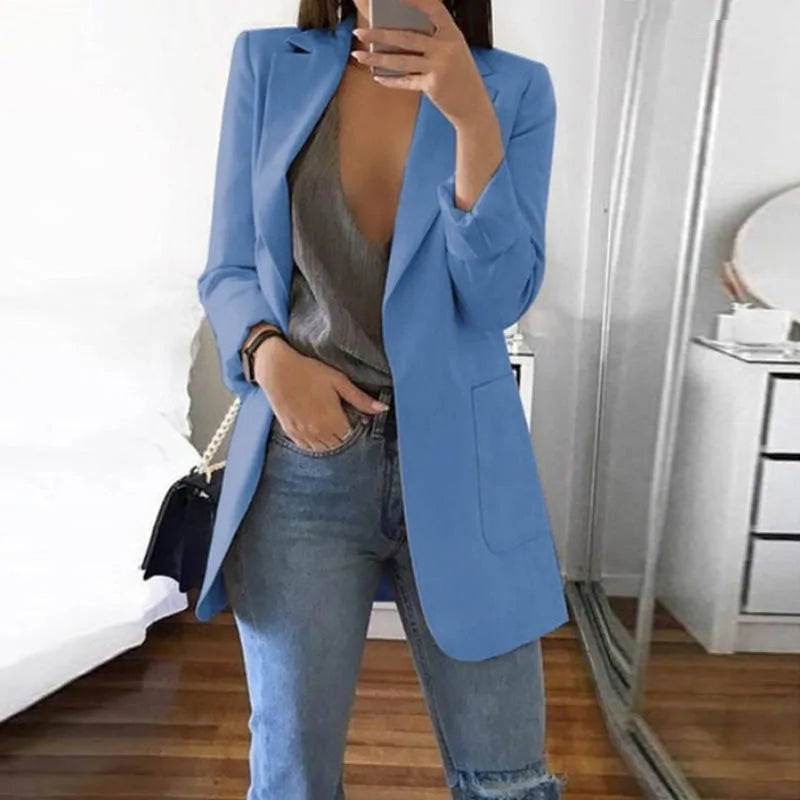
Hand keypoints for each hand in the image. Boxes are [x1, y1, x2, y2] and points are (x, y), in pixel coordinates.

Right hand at [253, 339, 388, 451]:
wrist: (276, 369)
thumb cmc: (309, 371)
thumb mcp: (339, 381)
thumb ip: (360, 399)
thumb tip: (383, 409)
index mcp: (332, 419)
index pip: (351, 438)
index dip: (355, 430)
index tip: (355, 420)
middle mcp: (318, 431)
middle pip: (338, 446)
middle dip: (344, 438)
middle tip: (344, 423)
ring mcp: (303, 433)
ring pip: (323, 449)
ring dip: (330, 442)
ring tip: (331, 428)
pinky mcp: (290, 431)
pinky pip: (307, 448)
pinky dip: (315, 444)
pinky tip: (317, 432)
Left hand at [351, 0, 494, 128]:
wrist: (474, 106)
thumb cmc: (461, 77)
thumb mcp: (453, 51)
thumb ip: (432, 41)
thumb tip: (398, 34)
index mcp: (452, 33)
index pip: (432, 8)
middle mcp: (446, 47)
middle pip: (406, 37)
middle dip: (379, 34)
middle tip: (360, 33)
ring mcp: (439, 67)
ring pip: (401, 60)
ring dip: (377, 58)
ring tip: (359, 55)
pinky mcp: (432, 85)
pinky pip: (406, 81)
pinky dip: (391, 80)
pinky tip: (377, 77)